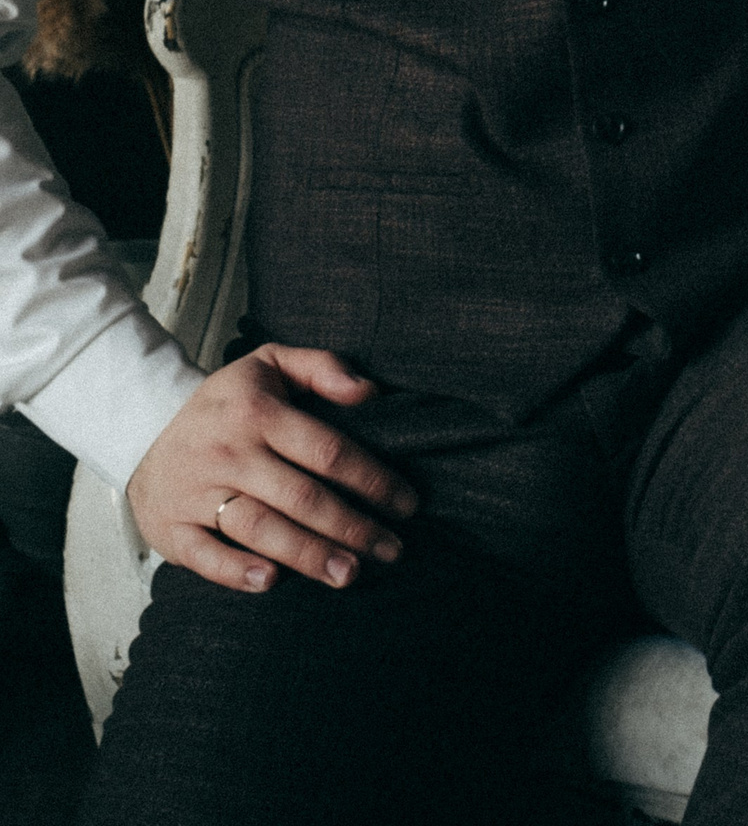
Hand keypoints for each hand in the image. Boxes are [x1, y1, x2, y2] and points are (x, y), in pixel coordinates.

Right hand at [126, 344, 416, 593]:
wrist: (140, 428)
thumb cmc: (225, 404)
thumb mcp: (269, 364)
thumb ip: (322, 367)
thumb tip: (370, 391)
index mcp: (258, 412)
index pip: (328, 450)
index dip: (373, 479)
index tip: (407, 504)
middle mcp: (230, 453)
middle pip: (301, 497)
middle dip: (352, 528)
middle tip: (391, 551)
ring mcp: (197, 492)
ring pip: (260, 528)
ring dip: (308, 555)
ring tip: (350, 575)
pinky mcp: (171, 528)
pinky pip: (205, 555)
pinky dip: (236, 571)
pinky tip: (271, 582)